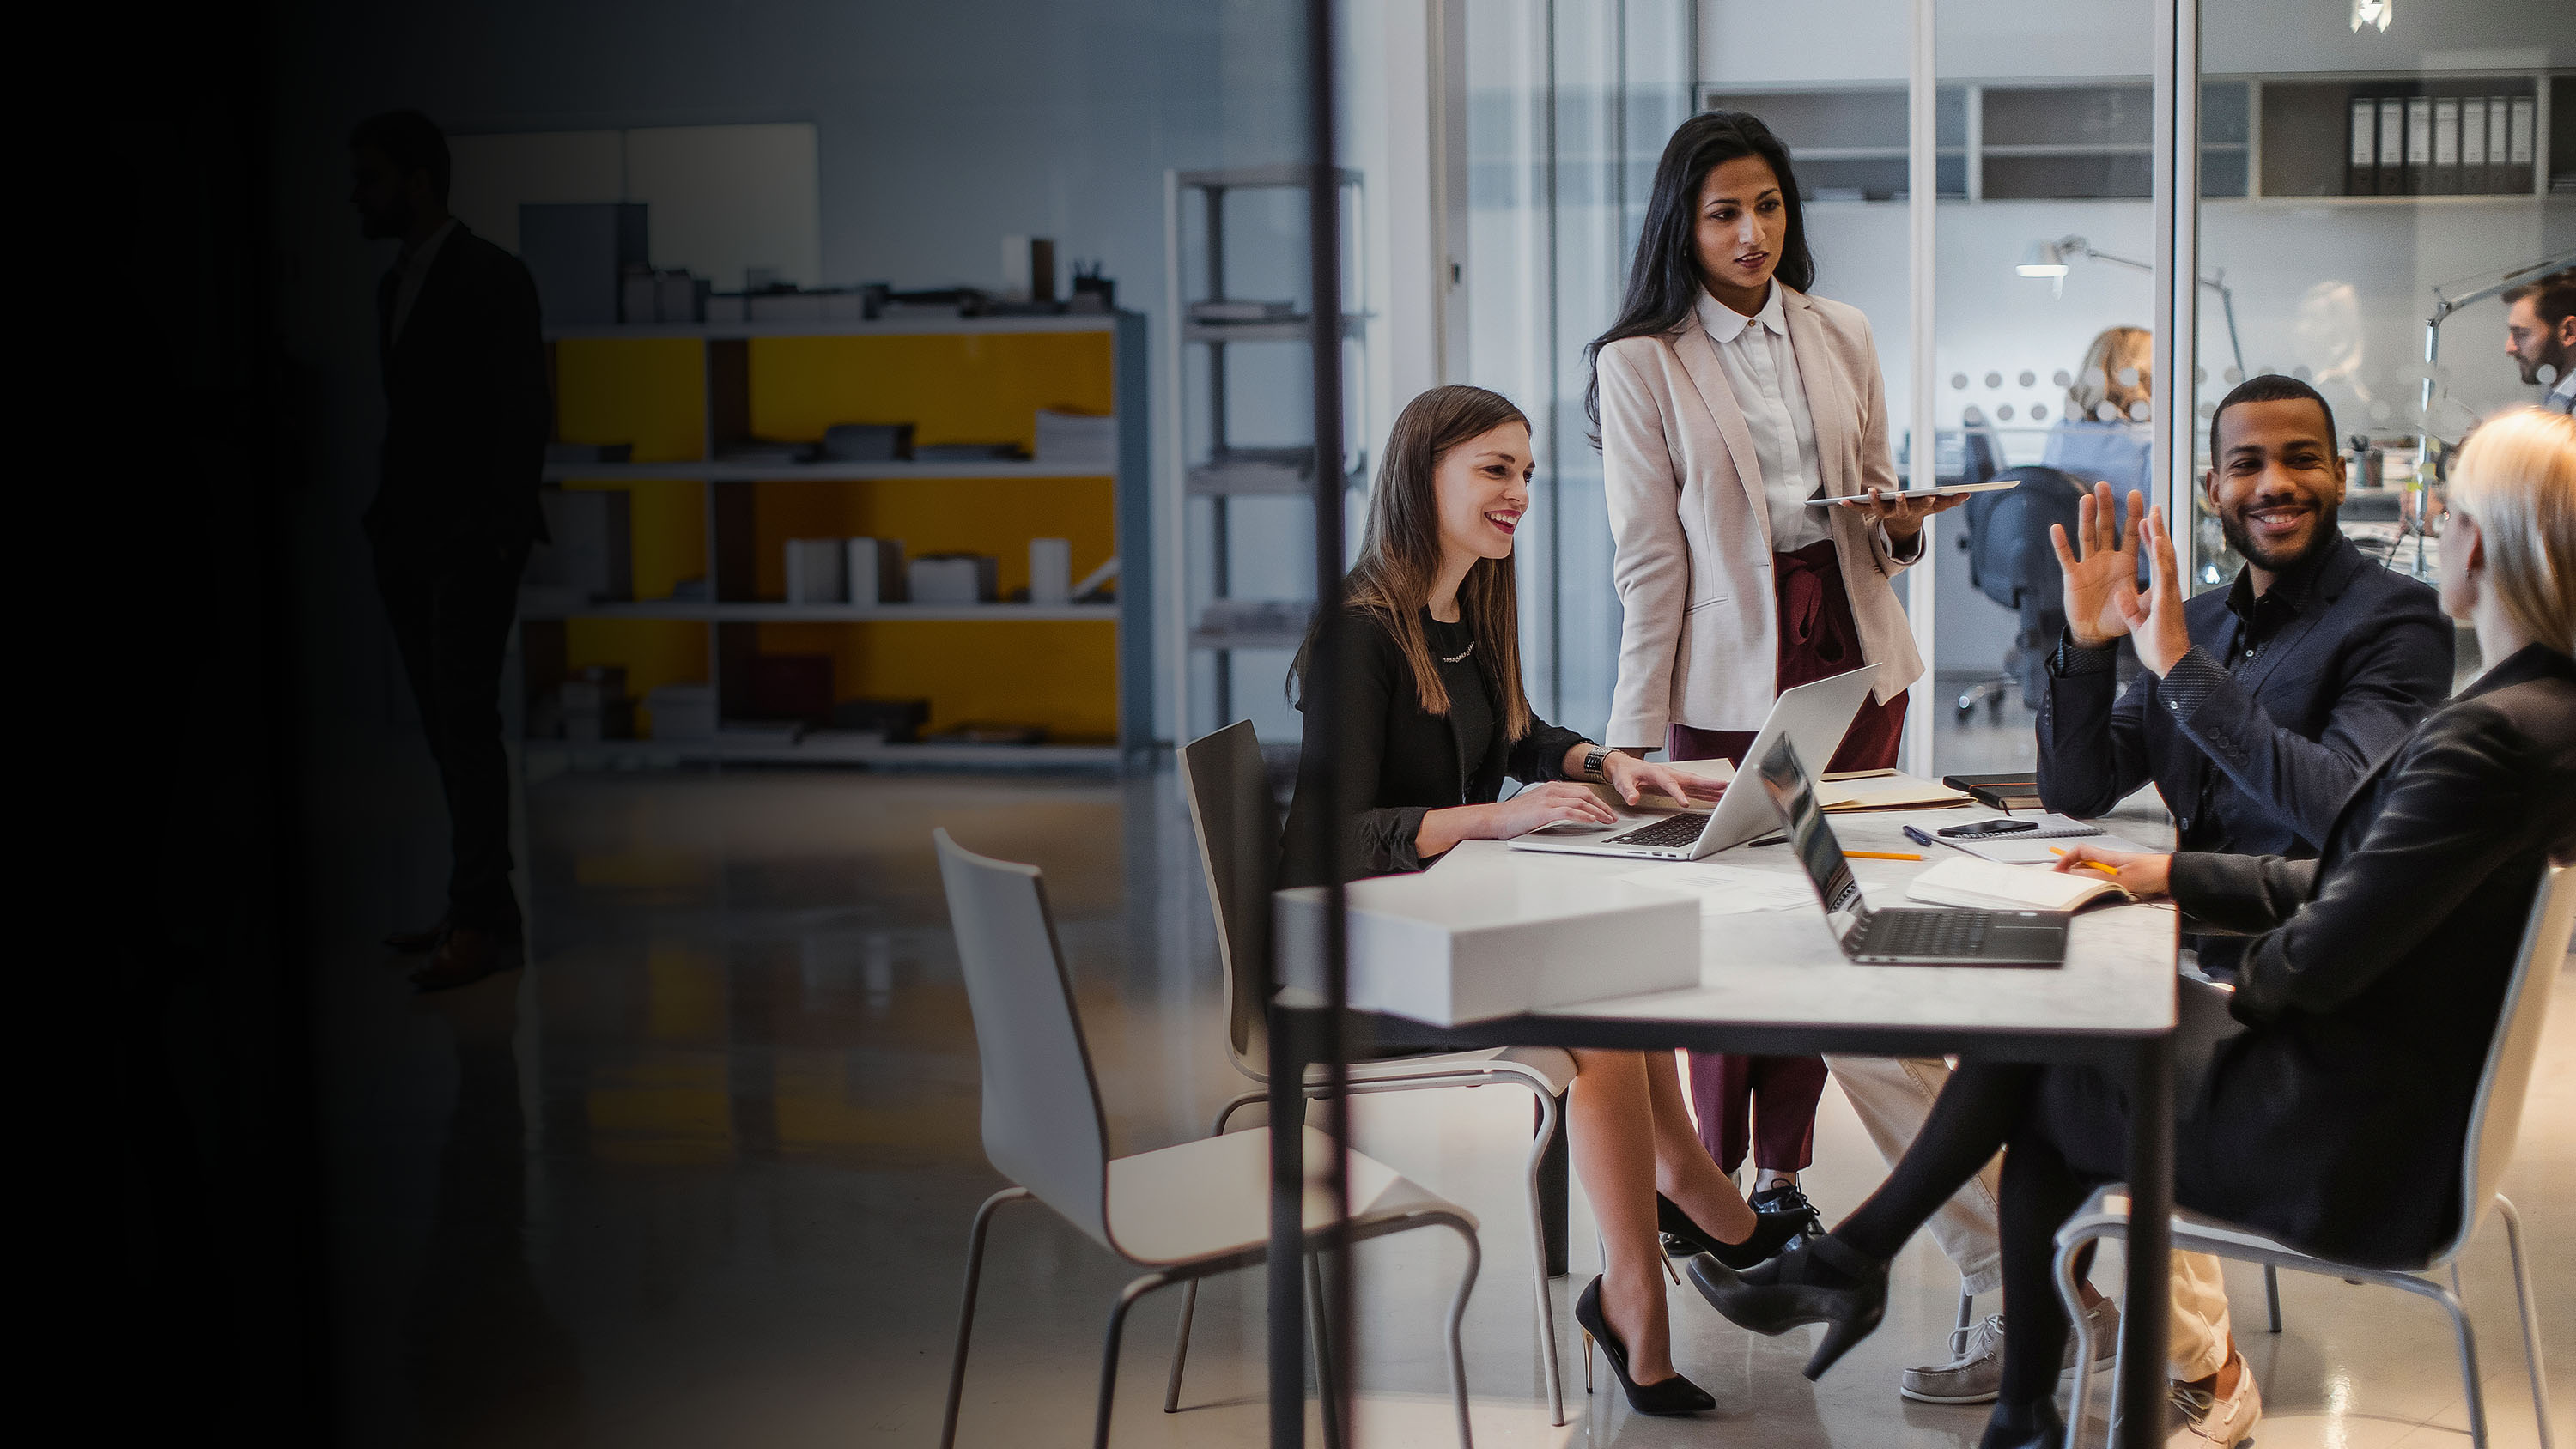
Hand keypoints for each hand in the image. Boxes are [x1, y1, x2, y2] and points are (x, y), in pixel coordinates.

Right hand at [1480, 781, 1619, 838]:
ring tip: (1607, 820)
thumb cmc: (1514, 815)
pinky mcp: (1544, 811)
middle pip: (1586, 794)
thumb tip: (1570, 813)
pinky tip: (1591, 820)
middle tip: (1613, 817)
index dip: (1598, 801)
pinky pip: (1568, 811)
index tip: (1607, 811)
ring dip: (1597, 811)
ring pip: (1580, 802)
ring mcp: (1548, 799)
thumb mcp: (1537, 805)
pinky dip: (1582, 815)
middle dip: (1602, 805)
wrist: (1495, 818)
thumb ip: (1553, 805)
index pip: (1581, 791)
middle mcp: (1552, 790)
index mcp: (1552, 788)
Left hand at [1601, 753, 1727, 806]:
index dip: (1678, 793)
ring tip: (1729, 792)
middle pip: (1691, 779)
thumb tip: (1632, 799)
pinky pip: (1695, 788)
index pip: (1670, 784)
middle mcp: (1669, 774)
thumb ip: (1628, 791)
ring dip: (1712, 787)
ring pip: (1697, 783)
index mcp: (1656, 772)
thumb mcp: (1622, 782)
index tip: (1686, 803)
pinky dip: (1707, 792)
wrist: (1625, 765)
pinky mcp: (1677, 784)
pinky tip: (1718, 796)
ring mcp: (1675, 779)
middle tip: (1725, 786)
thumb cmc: (1626, 773)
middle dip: (1708, 783)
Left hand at [1841, 486, 1968, 538]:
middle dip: (1902, 502)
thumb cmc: (1920, 510)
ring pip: (1879, 509)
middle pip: (1901, 508)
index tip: (1933, 496)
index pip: (1925, 505)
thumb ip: (1951, 500)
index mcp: (1917, 510)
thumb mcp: (1936, 507)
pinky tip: (1841, 501)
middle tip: (1902, 494)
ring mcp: (1886, 514)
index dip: (1929, 501)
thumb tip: (1967, 494)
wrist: (1902, 527)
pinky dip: (1852, 506)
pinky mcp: (1873, 512)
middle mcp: (1901, 513)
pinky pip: (1861, 509)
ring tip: (1870, 491)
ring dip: (1874, 501)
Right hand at [2049, 483, 2144, 647]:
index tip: (2139, 495)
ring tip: (2087, 498)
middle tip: (2106, 485)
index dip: (2135, 516)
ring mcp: (2089, 565)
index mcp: (2126, 563)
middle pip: (2107, 527)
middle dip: (2108, 507)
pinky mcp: (2073, 576)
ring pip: (2087, 536)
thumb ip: (2154, 591)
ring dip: (2086, 517)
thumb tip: (2164, 579)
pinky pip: (2066, 557)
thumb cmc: (2118, 618)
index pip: (2133, 534)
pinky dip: (2061, 544)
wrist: (2096, 634)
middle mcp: (2107, 559)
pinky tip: (2057, 529)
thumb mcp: (2143, 605)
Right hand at [2052, 844, 2170, 899]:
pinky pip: (2105, 883)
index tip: (2057, 871)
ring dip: (2086, 883)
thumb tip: (2074, 876)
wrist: (2173, 877)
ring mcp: (2118, 871)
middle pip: (2084, 864)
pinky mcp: (2126, 880)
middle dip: (2072, 874)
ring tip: (2081, 892)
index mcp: (2107, 857)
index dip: (2065, 859)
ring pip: (2094, 875)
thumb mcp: (2119, 878)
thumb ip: (2095, 878)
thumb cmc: (2152, 872)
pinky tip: (2102, 895)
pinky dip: (2099, 888)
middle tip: (2064, 885)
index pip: (2079, 852)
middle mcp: (2110, 862)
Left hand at [2110, 504, 2192, 675]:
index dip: (2149, 542)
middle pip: (2162, 553)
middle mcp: (2167, 588)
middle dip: (2156, 529)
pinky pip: (2163, 573)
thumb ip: (2131, 609)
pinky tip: (2156, 539)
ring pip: (2165, 557)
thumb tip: (2121, 595)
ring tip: (2153, 513)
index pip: (2154, 561)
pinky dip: (2160, 555)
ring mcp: (2169, 592)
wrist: (2169, 665)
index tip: (2143, 523)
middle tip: (2152, 507)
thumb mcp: (2137, 624)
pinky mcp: (2166, 600)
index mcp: (2160, 592)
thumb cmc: (2158, 647)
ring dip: (2159, 534)